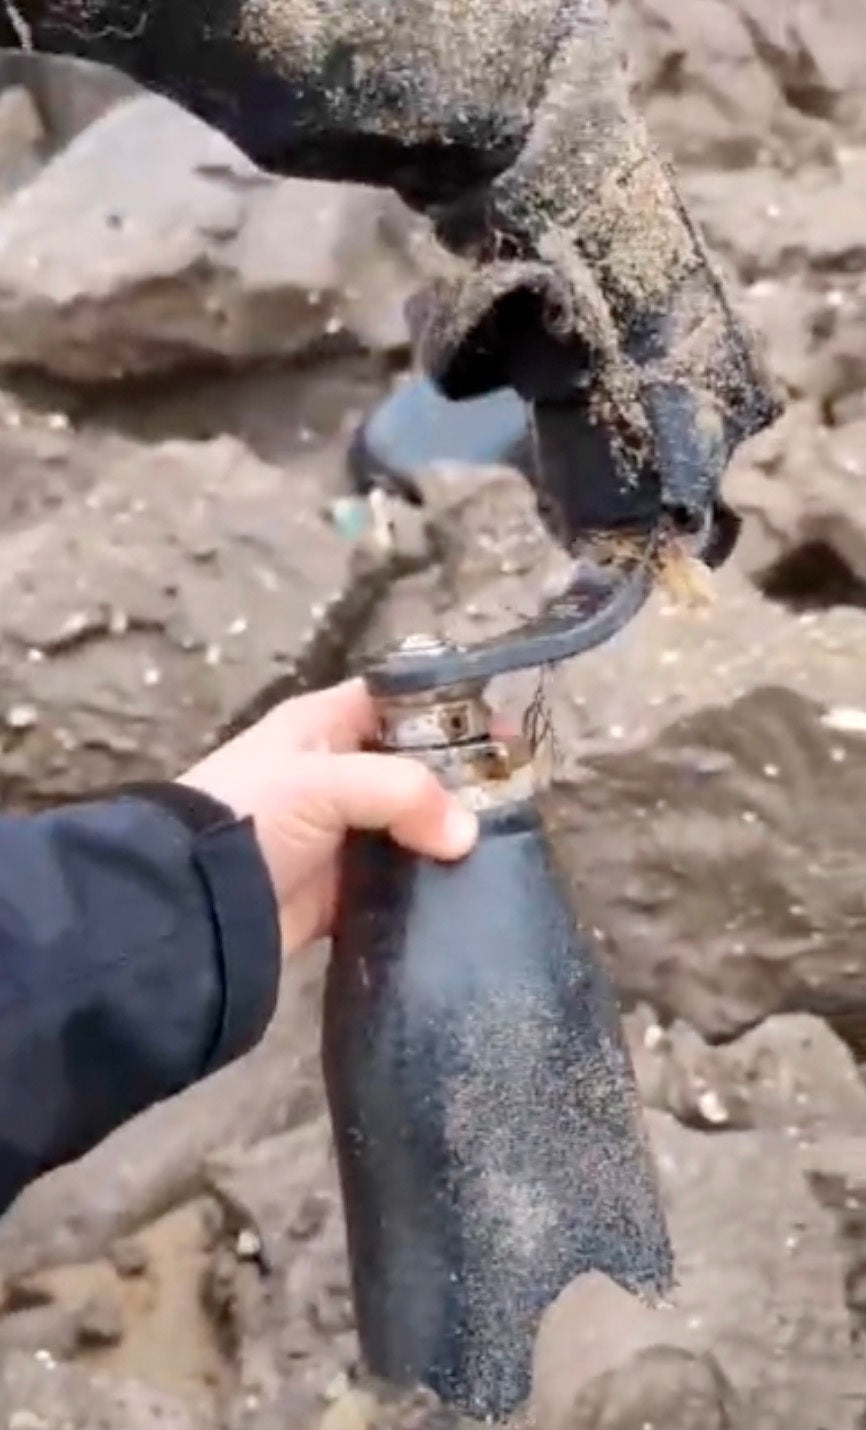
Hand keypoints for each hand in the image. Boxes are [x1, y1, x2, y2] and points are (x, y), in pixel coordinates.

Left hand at [179, 680, 478, 953]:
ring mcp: (337, 835)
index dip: (448, 709)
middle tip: (514, 793)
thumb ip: (403, 792)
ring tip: (501, 844)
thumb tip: (466, 834)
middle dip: (459, 780)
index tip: (502, 728)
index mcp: (322, 726)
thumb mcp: (324, 782)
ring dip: (445, 838)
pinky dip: (423, 888)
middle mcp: (332, 774)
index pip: (397, 700)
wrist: (191, 903)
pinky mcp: (339, 891)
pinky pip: (395, 884)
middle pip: (412, 768)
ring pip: (409, 828)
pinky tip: (464, 890)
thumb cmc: (251, 815)